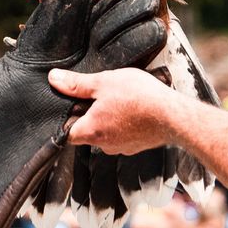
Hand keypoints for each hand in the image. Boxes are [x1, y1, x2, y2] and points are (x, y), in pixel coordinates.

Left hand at [48, 67, 185, 154]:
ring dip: (110, 119)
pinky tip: (135, 109)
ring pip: (107, 133)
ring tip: (121, 100)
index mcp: (90, 131)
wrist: (174, 115)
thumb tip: (54, 79)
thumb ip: (77, 84)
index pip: (66, 133)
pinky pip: (124, 134)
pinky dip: (126, 123)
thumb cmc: (139, 97)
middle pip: (87, 132)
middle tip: (100, 97)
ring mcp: (123, 148)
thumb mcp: (103, 82)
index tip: (72, 107)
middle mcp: (104, 145)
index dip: (66, 120)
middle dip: (90, 115)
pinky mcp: (138, 146)